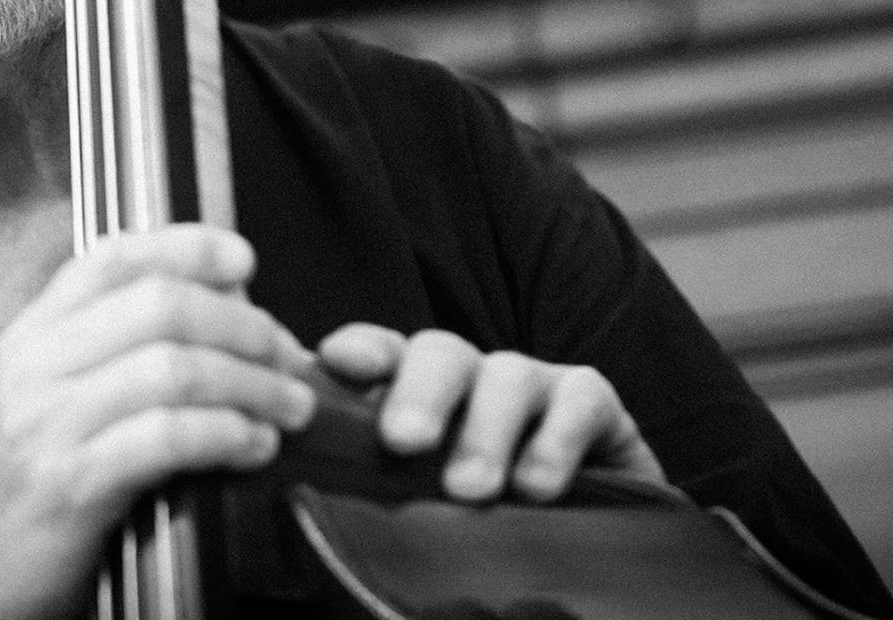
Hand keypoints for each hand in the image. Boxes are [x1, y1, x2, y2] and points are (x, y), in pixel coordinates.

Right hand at [0, 225, 315, 619]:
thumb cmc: (46, 481)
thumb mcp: (65, 395)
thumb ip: (127, 344)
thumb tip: (236, 306)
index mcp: (36, 330)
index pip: (115, 256)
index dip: (188, 247)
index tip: (245, 261)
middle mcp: (35, 363)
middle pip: (160, 305)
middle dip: (243, 325)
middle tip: (289, 356)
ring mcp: (46, 423)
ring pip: (174, 368)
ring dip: (252, 384)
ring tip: (291, 406)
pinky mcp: (68, 484)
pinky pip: (168, 437)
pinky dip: (228, 434)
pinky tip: (256, 445)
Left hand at [316, 324, 664, 503]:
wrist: (586, 542)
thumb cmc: (484, 521)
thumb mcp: (419, 500)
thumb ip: (371, 483)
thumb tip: (300, 491)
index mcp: (418, 393)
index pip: (382, 355)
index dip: (361, 351)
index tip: (336, 361)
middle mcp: (471, 379)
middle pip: (440, 353)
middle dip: (419, 390)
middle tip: (403, 442)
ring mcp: (534, 385)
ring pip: (507, 375)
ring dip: (485, 430)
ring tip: (468, 489)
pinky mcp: (591, 403)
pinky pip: (579, 398)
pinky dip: (556, 438)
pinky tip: (537, 486)